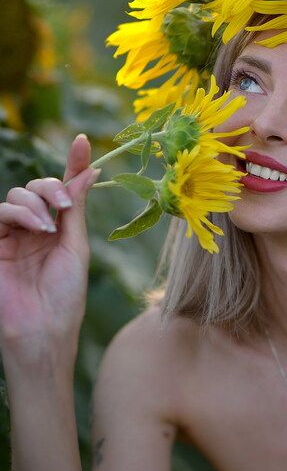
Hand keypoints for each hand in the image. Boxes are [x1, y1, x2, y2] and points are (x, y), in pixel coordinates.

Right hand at [0, 134, 99, 367]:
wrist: (44, 330)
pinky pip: (0, 213)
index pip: (65, 188)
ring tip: (48, 226)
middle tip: (65, 205)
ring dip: (36, 202)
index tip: (83, 140)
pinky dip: (19, 213)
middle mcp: (35, 227)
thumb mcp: (76, 245)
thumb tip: (93, 170)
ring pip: (17, 195)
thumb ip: (77, 207)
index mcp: (59, 228)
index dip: (73, 163)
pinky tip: (36, 228)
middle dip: (52, 186)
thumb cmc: (65, 295)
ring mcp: (13, 235)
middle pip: (38, 186)